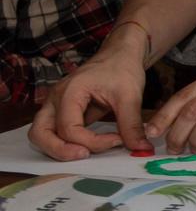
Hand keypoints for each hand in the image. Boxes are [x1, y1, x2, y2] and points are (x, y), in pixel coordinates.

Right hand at [30, 25, 150, 158]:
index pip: (69, 128)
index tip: (118, 140)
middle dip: (59, 150)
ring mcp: (55, 105)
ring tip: (86, 153)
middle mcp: (55, 99)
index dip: (93, 142)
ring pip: (41, 134)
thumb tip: (140, 149)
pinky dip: (65, 143)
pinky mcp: (62, 111)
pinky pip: (54, 132)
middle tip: (85, 155)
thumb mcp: (130, 96)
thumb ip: (132, 124)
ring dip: (58, 148)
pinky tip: (90, 145)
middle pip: (40, 133)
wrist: (119, 55)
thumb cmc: (122, 69)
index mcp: (70, 92)